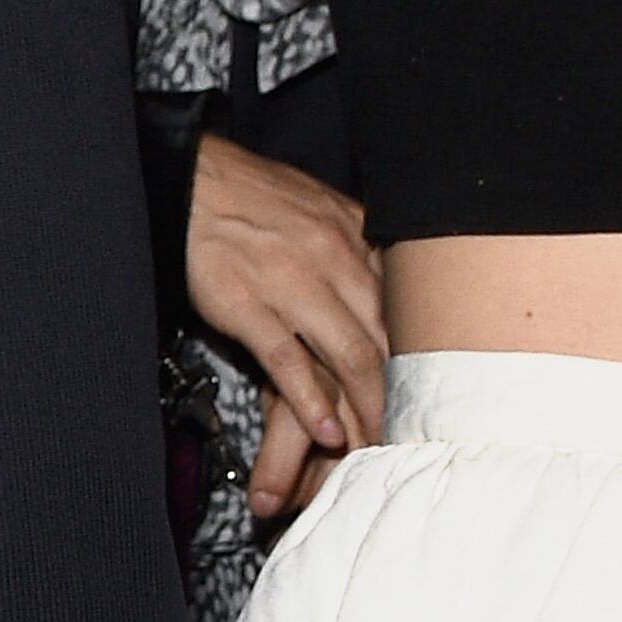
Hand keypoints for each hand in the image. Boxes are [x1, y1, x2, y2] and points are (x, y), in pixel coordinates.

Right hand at [185, 134, 387, 521]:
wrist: (192, 179)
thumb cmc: (254, 194)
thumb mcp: (322, 206)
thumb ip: (357, 242)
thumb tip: (387, 273)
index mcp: (355, 235)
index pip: (401, 305)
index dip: (418, 354)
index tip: (429, 391)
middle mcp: (333, 259)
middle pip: (384, 338)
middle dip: (402, 392)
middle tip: (414, 432)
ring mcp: (290, 284)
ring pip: (347, 354)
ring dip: (366, 406)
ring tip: (378, 442)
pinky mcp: (247, 306)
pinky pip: (289, 361)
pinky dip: (310, 401)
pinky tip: (325, 431)